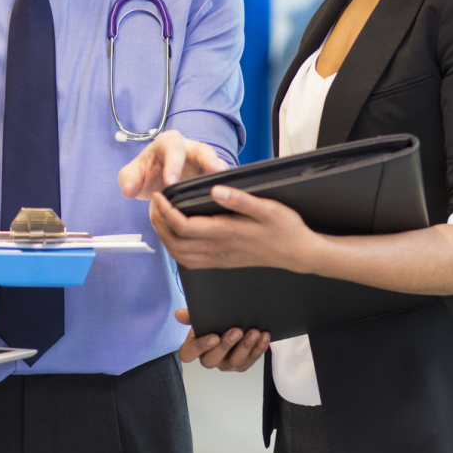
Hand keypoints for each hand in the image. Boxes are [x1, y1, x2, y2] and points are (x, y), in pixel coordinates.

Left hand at [118, 130, 229, 199]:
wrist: (156, 180)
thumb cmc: (146, 172)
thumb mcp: (132, 174)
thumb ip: (128, 180)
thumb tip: (130, 189)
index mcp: (169, 143)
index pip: (174, 149)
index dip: (173, 164)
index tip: (170, 182)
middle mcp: (191, 149)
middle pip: (204, 150)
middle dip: (210, 160)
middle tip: (215, 171)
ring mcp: (205, 163)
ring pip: (218, 165)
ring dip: (222, 176)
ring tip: (228, 189)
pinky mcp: (212, 177)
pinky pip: (222, 181)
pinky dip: (226, 189)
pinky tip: (229, 202)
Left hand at [150, 184, 319, 270]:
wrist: (298, 254)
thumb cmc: (286, 229)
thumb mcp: (268, 208)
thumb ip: (240, 199)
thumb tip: (216, 190)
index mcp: (226, 232)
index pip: (184, 225)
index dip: (166, 211)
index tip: (159, 195)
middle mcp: (218, 249)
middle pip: (175, 243)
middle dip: (159, 224)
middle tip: (154, 204)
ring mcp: (219, 259)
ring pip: (179, 255)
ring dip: (164, 237)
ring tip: (160, 217)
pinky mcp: (221, 263)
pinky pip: (190, 262)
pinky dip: (176, 249)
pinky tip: (177, 235)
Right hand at [175, 308, 270, 371]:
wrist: (230, 325)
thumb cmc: (211, 323)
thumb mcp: (200, 318)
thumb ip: (190, 316)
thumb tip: (179, 314)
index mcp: (193, 349)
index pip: (189, 354)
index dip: (201, 347)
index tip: (214, 336)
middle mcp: (209, 360)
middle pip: (213, 359)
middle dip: (226, 345)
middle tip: (237, 331)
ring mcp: (226, 364)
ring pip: (235, 361)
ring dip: (245, 347)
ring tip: (253, 332)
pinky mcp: (241, 365)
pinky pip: (251, 360)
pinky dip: (258, 348)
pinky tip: (263, 336)